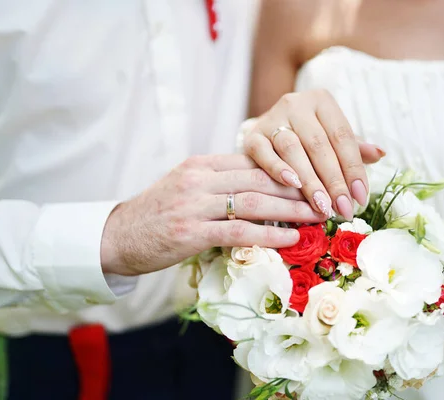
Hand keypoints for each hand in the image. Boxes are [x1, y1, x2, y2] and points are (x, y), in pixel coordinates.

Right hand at [100, 154, 324, 275]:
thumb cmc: (156, 214)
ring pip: (253, 202)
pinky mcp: (190, 233)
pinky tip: (291, 239)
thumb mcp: (185, 186)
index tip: (314, 175)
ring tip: (317, 215)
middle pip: (258, 178)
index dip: (287, 168)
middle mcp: (199, 179)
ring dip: (290, 210)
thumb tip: (259, 185)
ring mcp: (194, 205)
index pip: (252, 160)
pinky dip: (268, 234)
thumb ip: (218, 181)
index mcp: (200, 164)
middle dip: (297, 187)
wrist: (117, 236)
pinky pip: (238, 231)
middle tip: (327, 194)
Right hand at [244, 89, 384, 219]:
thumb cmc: (307, 137)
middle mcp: (296, 104)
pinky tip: (294, 186)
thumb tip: (380, 154)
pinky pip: (264, 153)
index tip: (360, 197)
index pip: (342, 136)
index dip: (353, 168)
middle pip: (319, 145)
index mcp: (322, 101)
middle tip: (343, 209)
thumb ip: (353, 148)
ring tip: (322, 206)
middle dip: (334, 181)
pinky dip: (278, 170)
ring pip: (293, 149)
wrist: (267, 131)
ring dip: (310, 181)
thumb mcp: (332, 138)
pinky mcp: (252, 135)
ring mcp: (271, 117)